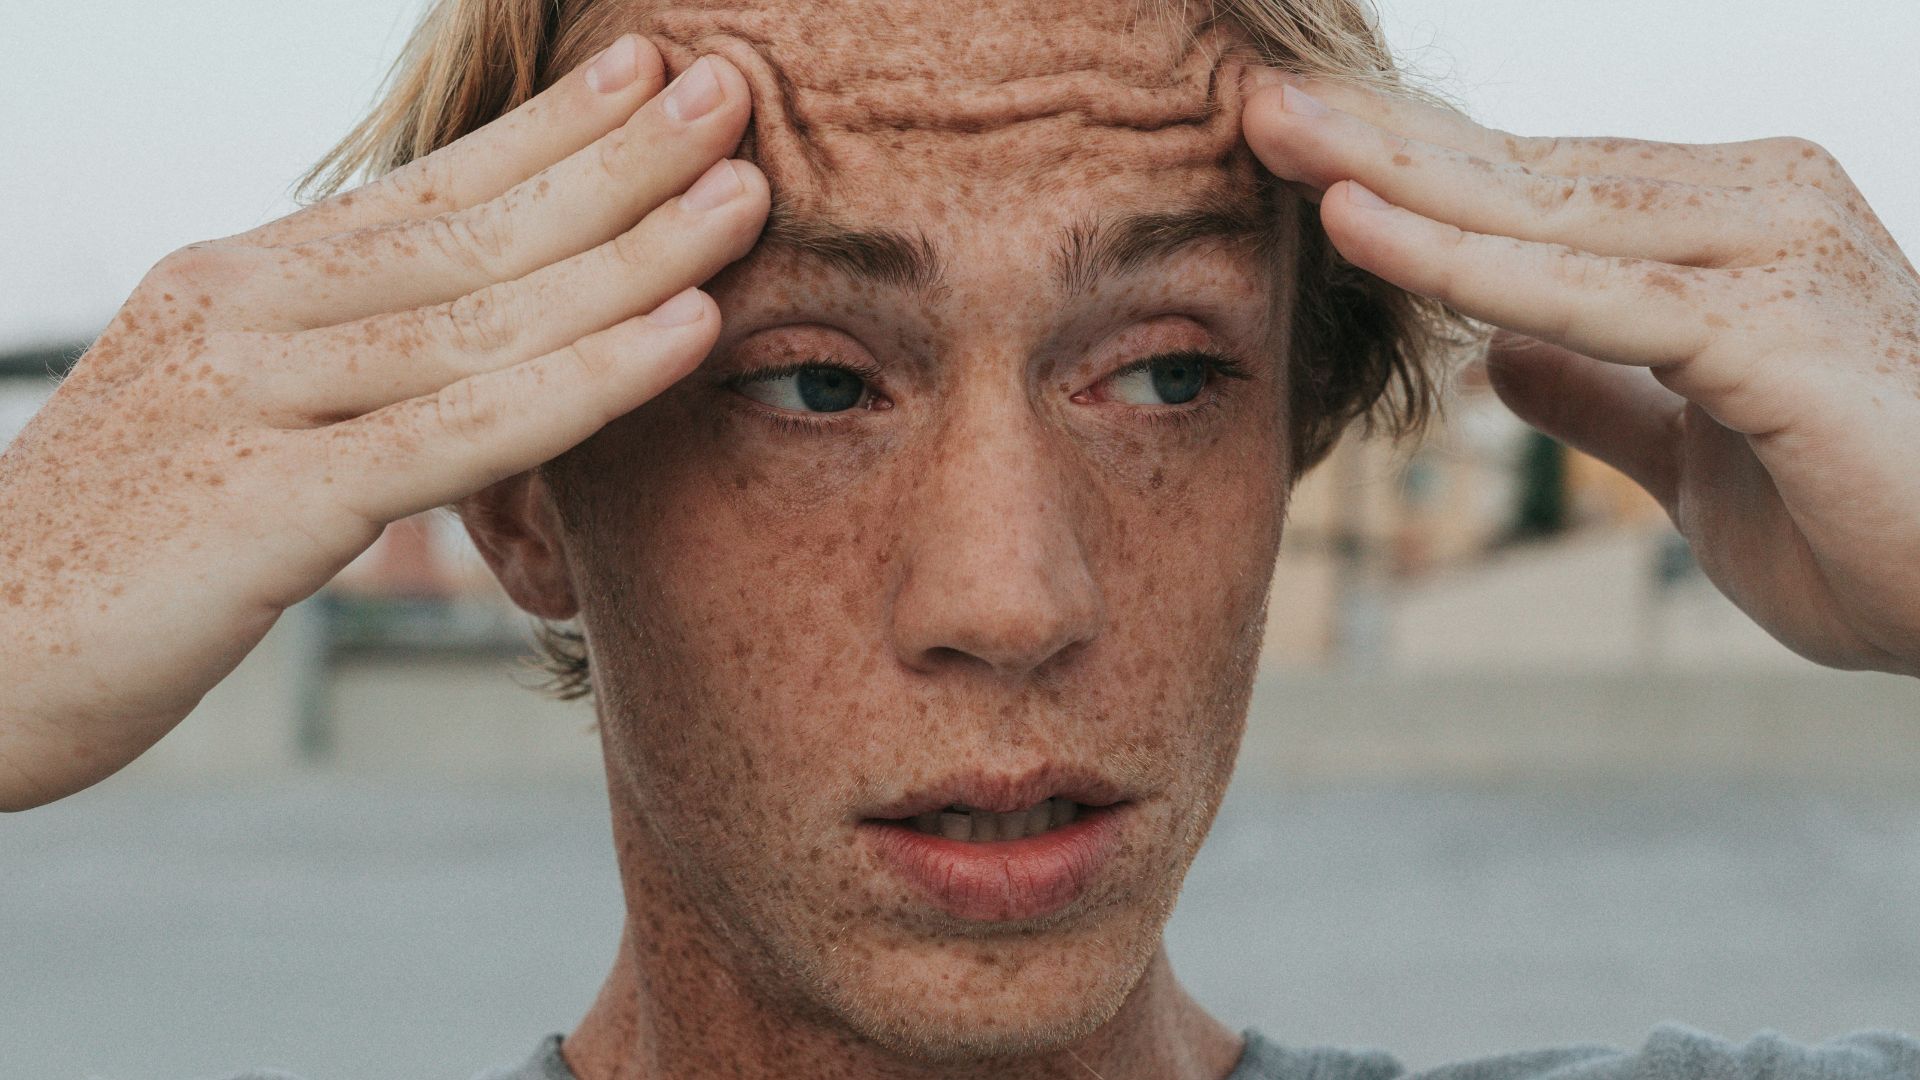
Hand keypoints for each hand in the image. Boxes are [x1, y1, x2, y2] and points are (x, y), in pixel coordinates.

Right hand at [0, 39, 768, 810]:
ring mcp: (251, 399)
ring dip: (632, 250)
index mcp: (237, 284)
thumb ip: (332, 370)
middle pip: (470, 228)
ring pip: (483, 314)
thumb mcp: (224, 421)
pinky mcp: (264, 505)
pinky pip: (460, 430)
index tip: (642, 71)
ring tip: (743, 193)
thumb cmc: (112, 550)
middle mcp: (245, 314)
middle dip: (616, 162)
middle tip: (730, 93)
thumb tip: (461, 344)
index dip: (544, 131)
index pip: (421, 190)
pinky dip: (586, 380)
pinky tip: (684, 333)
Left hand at [1243, 75, 1919, 676]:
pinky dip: (1465, 263)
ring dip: (1394, 173)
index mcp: (1721, 231)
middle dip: (1378, 139)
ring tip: (1272, 133)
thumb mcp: (1692, 453)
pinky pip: (1585, 293)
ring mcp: (1768, 256)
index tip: (1297, 146)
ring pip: (1540, 212)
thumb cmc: (1868, 518)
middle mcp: (1749, 209)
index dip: (1412, 168)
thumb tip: (1496, 359)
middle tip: (1250, 100)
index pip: (1534, 189)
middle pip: (1522, 172)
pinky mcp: (1773, 329)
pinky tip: (1361, 229)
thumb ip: (1601, 393)